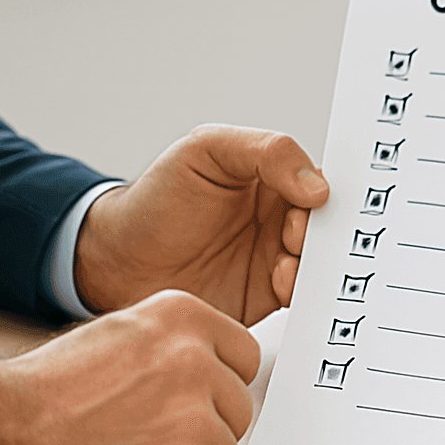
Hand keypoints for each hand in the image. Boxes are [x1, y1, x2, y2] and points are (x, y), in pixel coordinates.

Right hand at [0, 291, 260, 444]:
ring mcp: (193, 416)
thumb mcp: (120, 333)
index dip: (216, 387)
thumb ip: (175, 344)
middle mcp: (197, 359)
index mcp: (185, 317)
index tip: (180, 400)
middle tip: (144, 437)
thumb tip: (218, 367)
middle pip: (238, 411)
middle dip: (202, 431)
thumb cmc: (47, 391)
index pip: (244, 359)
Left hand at [74, 125, 328, 324]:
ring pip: (321, 260)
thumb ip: (266, 152)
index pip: (320, 180)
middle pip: (329, 224)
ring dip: (315, 261)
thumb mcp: (206, 150)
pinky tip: (279, 282)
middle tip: (298, 234)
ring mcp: (275, 256)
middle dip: (326, 230)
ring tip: (286, 261)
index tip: (323, 201)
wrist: (115, 263)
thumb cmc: (155, 199)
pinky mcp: (266, 294)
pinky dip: (302, 290)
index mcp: (273, 177)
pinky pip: (302, 294)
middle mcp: (280, 217)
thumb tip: (317, 187)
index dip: (329, 190)